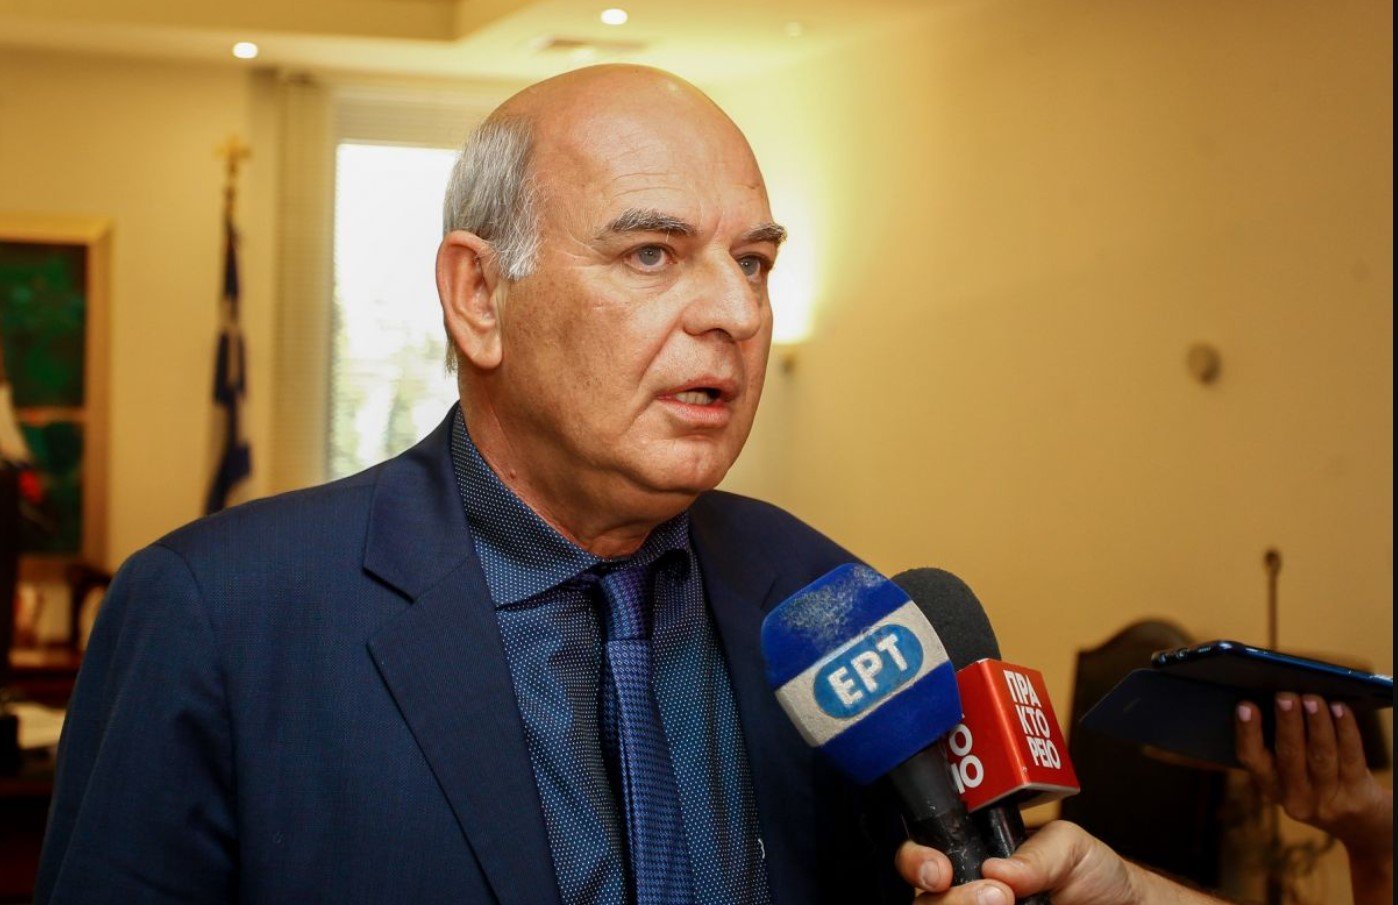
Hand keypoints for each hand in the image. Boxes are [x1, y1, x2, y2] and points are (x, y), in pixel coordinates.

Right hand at [894, 820, 1197, 904]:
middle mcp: (967, 893)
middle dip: (952, 898)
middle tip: (998, 896)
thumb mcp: (1072, 847)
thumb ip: (1037, 853)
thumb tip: (996, 869)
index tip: (940, 872)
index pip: (921, 859)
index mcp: (971, 857)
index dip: (918, 863)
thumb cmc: (1095, 875)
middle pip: (924, 900)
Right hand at [1235, 694, 1391, 857]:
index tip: (1246, 705)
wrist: (1360, 823)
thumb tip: (1277, 700)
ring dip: (1316, 723)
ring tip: (1312, 698)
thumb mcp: (1293, 776)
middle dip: (1287, 723)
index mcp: (1271, 788)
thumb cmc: (1318, 781)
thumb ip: (1279, 746)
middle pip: (1290, 756)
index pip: (1253, 760)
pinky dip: (1345, 730)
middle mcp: (1297, 799)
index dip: (1248, 733)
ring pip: (1321, 755)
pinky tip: (1340, 709)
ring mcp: (1328, 800)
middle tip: (1285, 696)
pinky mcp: (1357, 796)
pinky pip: (1350, 757)